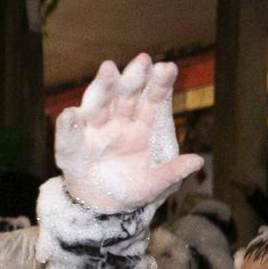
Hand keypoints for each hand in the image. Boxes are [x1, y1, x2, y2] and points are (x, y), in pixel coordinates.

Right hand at [55, 54, 204, 213]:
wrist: (101, 207)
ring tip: (108, 69)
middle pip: (126, 95)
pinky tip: (71, 115)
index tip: (169, 68)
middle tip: (143, 60)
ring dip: (103, 86)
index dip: (159, 85)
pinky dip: (69, 125)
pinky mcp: (72, 145)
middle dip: (134, 78)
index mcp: (140, 126)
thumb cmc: (129, 189)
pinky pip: (69, 134)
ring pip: (98, 103)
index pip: (151, 100)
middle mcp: (118, 121)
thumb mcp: (154, 185)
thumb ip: (172, 172)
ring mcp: (94, 129)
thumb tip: (198, 161)